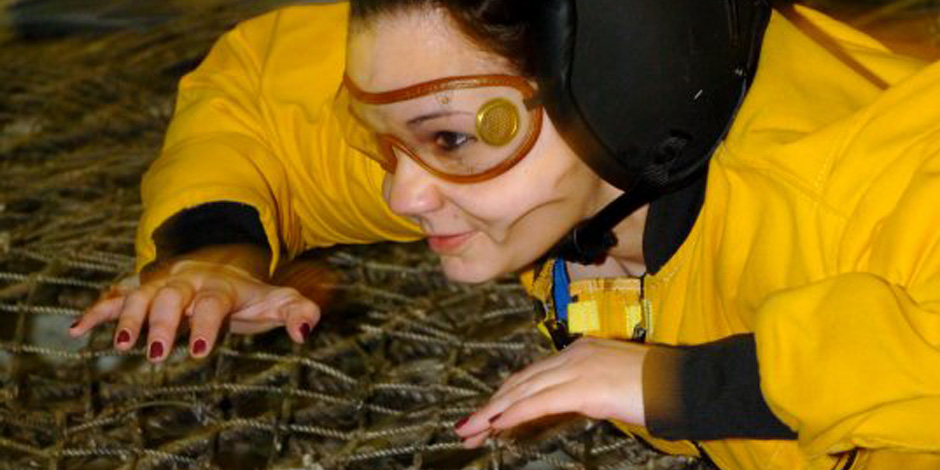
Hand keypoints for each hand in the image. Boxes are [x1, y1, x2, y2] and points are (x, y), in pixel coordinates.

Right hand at [68, 245, 323, 361]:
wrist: (220, 260)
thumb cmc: (247, 293)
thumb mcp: (275, 300)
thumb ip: (297, 311)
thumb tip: (306, 331)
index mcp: (219, 286)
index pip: (211, 303)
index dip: (206, 324)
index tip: (200, 350)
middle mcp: (186, 281)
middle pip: (171, 298)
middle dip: (163, 323)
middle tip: (158, 353)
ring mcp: (161, 283)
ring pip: (140, 295)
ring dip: (127, 318)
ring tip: (120, 345)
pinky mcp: (141, 288)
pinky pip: (116, 295)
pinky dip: (97, 310)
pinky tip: (78, 329)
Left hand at [454, 337, 649, 447]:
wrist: (686, 383)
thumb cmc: (658, 388)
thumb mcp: (614, 385)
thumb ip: (589, 392)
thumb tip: (574, 405)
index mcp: (580, 351)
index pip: (532, 375)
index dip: (505, 396)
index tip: (486, 414)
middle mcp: (573, 355)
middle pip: (520, 381)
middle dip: (491, 406)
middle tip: (467, 426)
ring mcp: (578, 368)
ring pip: (523, 390)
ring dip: (493, 412)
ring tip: (470, 429)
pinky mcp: (585, 387)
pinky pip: (540, 401)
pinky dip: (515, 412)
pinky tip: (497, 424)